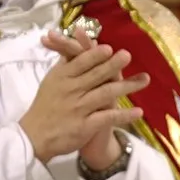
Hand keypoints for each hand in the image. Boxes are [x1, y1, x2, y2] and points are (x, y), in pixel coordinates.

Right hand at [42, 29, 125, 170]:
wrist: (34, 137)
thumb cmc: (46, 105)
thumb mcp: (51, 80)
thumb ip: (68, 63)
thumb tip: (81, 42)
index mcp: (62, 77)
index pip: (80, 62)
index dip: (94, 55)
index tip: (108, 47)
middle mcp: (71, 91)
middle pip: (95, 75)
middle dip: (112, 65)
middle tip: (128, 55)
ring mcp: (79, 108)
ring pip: (105, 94)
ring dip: (127, 86)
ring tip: (145, 79)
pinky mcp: (85, 126)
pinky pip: (107, 118)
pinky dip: (123, 115)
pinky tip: (139, 112)